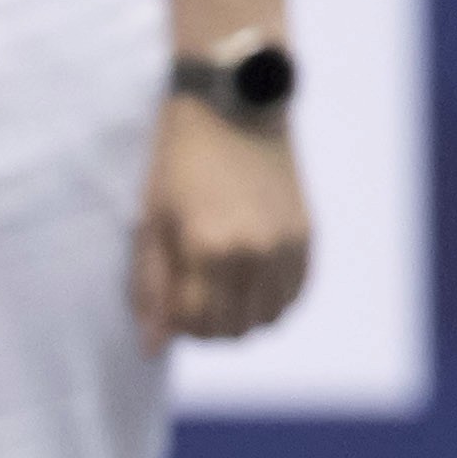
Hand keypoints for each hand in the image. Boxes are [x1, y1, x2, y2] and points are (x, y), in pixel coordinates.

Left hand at [132, 94, 311, 349]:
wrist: (235, 107)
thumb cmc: (179, 164)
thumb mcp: (151, 223)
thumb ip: (150, 290)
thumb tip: (153, 349)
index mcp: (209, 248)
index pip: (195, 324)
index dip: (178, 326)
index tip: (170, 306)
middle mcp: (254, 252)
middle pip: (232, 329)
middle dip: (206, 327)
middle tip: (192, 300)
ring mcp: (286, 245)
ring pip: (266, 321)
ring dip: (239, 319)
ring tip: (219, 291)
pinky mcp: (306, 236)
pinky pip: (293, 297)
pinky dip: (270, 302)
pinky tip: (248, 283)